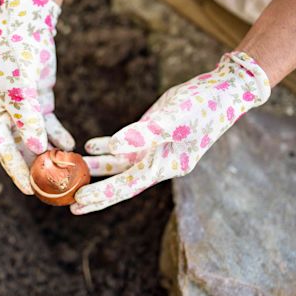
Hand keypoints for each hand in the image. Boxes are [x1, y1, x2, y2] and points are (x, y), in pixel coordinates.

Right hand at [0, 0, 74, 193]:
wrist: (30, 27)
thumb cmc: (17, 54)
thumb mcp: (22, 88)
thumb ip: (29, 119)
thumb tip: (39, 149)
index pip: (2, 147)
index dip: (15, 170)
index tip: (28, 189)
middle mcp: (3, 113)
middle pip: (18, 146)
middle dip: (33, 166)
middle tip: (49, 187)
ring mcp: (22, 109)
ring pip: (35, 138)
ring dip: (48, 152)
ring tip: (63, 168)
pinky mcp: (39, 103)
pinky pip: (48, 125)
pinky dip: (58, 134)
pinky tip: (69, 145)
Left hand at [72, 52, 270, 214]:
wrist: (221, 90)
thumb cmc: (202, 106)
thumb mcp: (173, 119)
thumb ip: (143, 134)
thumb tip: (112, 147)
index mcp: (166, 166)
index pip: (129, 185)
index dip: (104, 193)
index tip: (80, 201)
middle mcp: (158, 163)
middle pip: (122, 182)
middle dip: (98, 193)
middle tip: (73, 205)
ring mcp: (154, 150)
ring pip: (120, 165)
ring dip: (97, 168)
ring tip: (73, 172)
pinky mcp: (150, 135)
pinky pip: (124, 147)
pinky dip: (107, 147)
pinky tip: (89, 146)